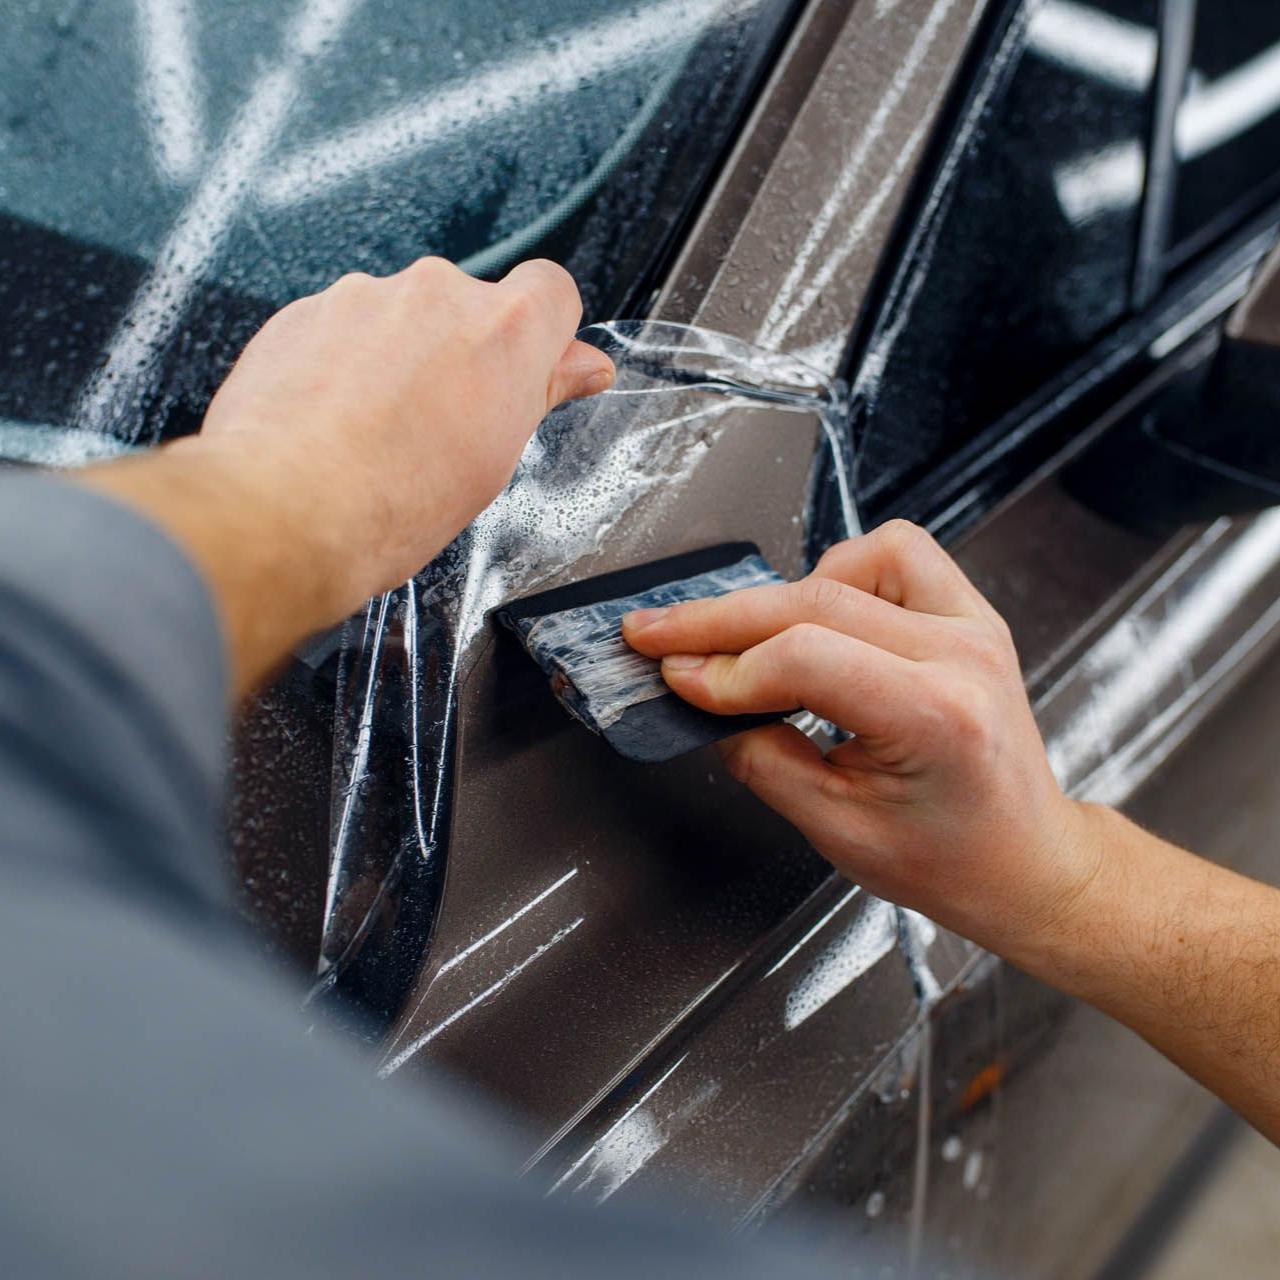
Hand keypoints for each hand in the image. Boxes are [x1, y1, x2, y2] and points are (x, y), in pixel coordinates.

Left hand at [80, 258, 612, 694]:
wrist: (287, 511)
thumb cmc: (393, 503)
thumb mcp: (495, 459)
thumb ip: (542, 391)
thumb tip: (582, 366)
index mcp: (504, 330)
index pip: (551, 291)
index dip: (545, 331)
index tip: (532, 367)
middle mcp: (436, 294)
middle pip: (470, 306)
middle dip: (462, 353)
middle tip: (446, 425)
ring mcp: (365, 297)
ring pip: (401, 318)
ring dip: (400, 358)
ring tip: (380, 433)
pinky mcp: (305, 312)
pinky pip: (342, 327)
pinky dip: (344, 364)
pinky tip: (337, 423)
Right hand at [623, 520, 1095, 954]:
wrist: (1024, 860)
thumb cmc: (951, 860)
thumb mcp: (838, 830)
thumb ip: (762, 759)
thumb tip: (705, 700)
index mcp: (937, 715)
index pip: (804, 657)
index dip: (724, 667)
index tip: (674, 676)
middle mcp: (962, 654)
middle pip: (814, 599)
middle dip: (720, 619)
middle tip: (659, 632)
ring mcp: (972, 624)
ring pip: (853, 560)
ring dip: (785, 594)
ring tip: (750, 639)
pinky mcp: (968, 613)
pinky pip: (894, 555)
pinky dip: (841, 574)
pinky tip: (818, 619)